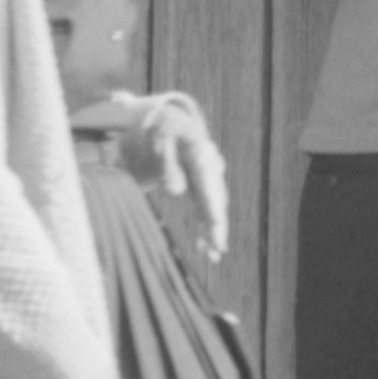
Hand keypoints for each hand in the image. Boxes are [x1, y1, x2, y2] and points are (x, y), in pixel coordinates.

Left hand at [138, 91, 231, 269]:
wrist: (172, 123)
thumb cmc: (162, 132)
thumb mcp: (159, 141)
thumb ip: (167, 164)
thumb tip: (177, 191)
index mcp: (197, 149)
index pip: (206, 180)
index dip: (211, 203)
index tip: (216, 223)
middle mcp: (210, 164)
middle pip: (215, 196)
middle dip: (216, 223)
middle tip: (218, 246)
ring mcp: (210, 176)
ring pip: (214, 206)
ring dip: (215, 230)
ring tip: (214, 255)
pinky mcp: (205, 186)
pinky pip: (208, 209)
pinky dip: (207, 228)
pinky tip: (206, 249)